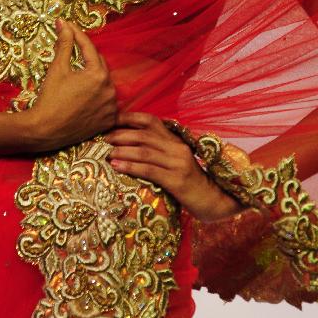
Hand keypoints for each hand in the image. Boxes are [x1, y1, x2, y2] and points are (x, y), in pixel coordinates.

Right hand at [28, 20, 116, 151]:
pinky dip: (99, 95)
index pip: (89, 48)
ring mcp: (111, 106)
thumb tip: (63, 23)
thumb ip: (64, 43)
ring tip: (79, 73)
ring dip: (94, 75)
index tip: (67, 26)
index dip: (77, 35)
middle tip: (72, 47)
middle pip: (99, 64)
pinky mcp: (109, 120)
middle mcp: (110, 89)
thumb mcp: (57, 68)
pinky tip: (87, 92)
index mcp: (98, 74)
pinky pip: (107, 101)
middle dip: (86, 55)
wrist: (45, 130)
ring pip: (104, 82)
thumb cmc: (50, 98)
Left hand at [106, 112, 241, 221]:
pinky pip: (150, 170)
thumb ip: (159, 150)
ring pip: (145, 151)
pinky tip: (117, 166)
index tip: (111, 120)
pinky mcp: (177, 180)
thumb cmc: (189, 181)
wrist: (213, 199)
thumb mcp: (175, 161)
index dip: (129, 118)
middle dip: (121, 135)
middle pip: (144, 135)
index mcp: (175, 140)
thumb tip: (130, 145)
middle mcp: (176, 147)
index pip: (150, 121)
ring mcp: (178, 163)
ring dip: (123, 150)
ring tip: (107, 152)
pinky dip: (131, 166)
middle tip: (103, 138)